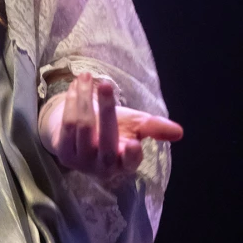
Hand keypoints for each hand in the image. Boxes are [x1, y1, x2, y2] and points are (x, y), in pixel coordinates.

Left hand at [42, 72, 183, 178]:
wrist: (78, 134)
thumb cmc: (113, 129)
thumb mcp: (135, 126)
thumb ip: (154, 127)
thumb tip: (179, 131)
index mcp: (125, 163)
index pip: (130, 162)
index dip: (132, 155)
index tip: (134, 143)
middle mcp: (103, 167)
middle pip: (105, 138)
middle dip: (106, 109)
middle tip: (106, 84)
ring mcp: (81, 161)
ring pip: (83, 126)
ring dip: (84, 97)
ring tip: (86, 75)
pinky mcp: (63, 152)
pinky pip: (67, 124)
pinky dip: (72, 102)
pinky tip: (75, 86)